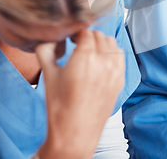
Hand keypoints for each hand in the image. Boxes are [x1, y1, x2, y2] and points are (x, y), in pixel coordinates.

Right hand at [35, 30, 124, 158]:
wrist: (75, 133)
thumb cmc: (60, 107)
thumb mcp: (48, 75)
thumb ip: (46, 51)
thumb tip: (48, 38)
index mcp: (86, 57)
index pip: (86, 31)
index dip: (76, 32)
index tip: (70, 37)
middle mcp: (104, 61)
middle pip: (99, 35)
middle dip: (88, 37)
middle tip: (77, 44)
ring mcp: (115, 71)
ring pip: (112, 43)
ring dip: (101, 43)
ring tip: (89, 52)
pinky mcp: (120, 80)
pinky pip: (120, 57)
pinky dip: (111, 54)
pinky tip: (100, 61)